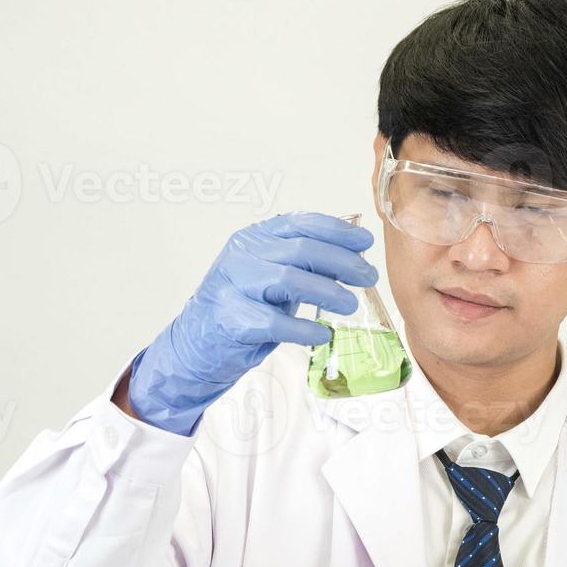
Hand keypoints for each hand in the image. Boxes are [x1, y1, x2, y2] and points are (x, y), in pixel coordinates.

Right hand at [127, 211, 377, 434]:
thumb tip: (353, 259)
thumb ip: (303, 264)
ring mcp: (234, 285)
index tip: (365, 242)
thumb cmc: (243, 308)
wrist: (198, 342)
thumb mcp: (272, 276)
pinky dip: (304, 330)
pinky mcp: (232, 319)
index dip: (337, 231)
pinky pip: (275, 322)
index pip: (301, 224)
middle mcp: (243, 255)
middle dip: (342, 262)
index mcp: (255, 238)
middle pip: (302, 250)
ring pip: (289, 279)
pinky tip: (322, 335)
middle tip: (368, 277)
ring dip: (328, 291)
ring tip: (350, 304)